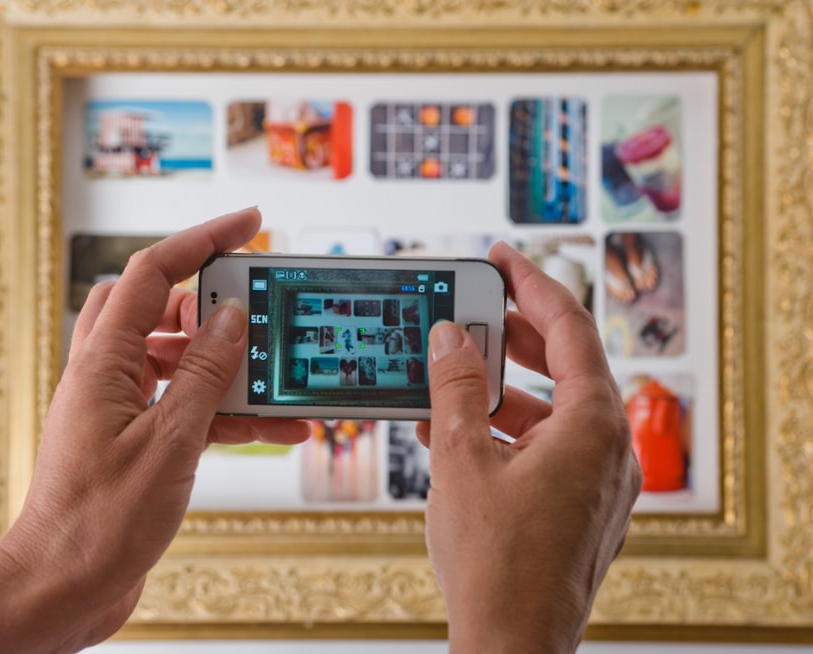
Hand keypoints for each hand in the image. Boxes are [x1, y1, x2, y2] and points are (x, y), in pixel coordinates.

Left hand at [0, 208, 309, 653]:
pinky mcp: (143, 439)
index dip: (201, 240)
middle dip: (216, 305)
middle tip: (259, 310)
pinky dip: (230, 411)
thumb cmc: (99, 524)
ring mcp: (125, 408)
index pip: (153, 274)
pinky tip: (273, 425)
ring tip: (278, 380)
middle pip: (164, 309)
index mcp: (104, 363)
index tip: (247, 224)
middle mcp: (110, 376)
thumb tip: (232, 319)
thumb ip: (205, 375)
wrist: (65, 588)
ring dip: (231, 368)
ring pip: (184, 361)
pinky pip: (192, 407)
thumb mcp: (170, 442)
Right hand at [417, 241, 641, 653]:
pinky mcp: (579, 503)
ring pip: (551, 408)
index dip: (531, 283)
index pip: (569, 327)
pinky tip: (458, 430)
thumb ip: (456, 389)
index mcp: (594, 426)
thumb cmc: (496, 564)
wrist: (512, 645)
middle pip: (565, 363)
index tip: (501, 257)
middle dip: (513, 334)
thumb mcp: (461, 461)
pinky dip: (506, 430)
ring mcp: (598, 479)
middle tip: (473, 309)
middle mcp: (608, 448)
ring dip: (501, 389)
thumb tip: (449, 338)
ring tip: (451, 374)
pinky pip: (545, 446)